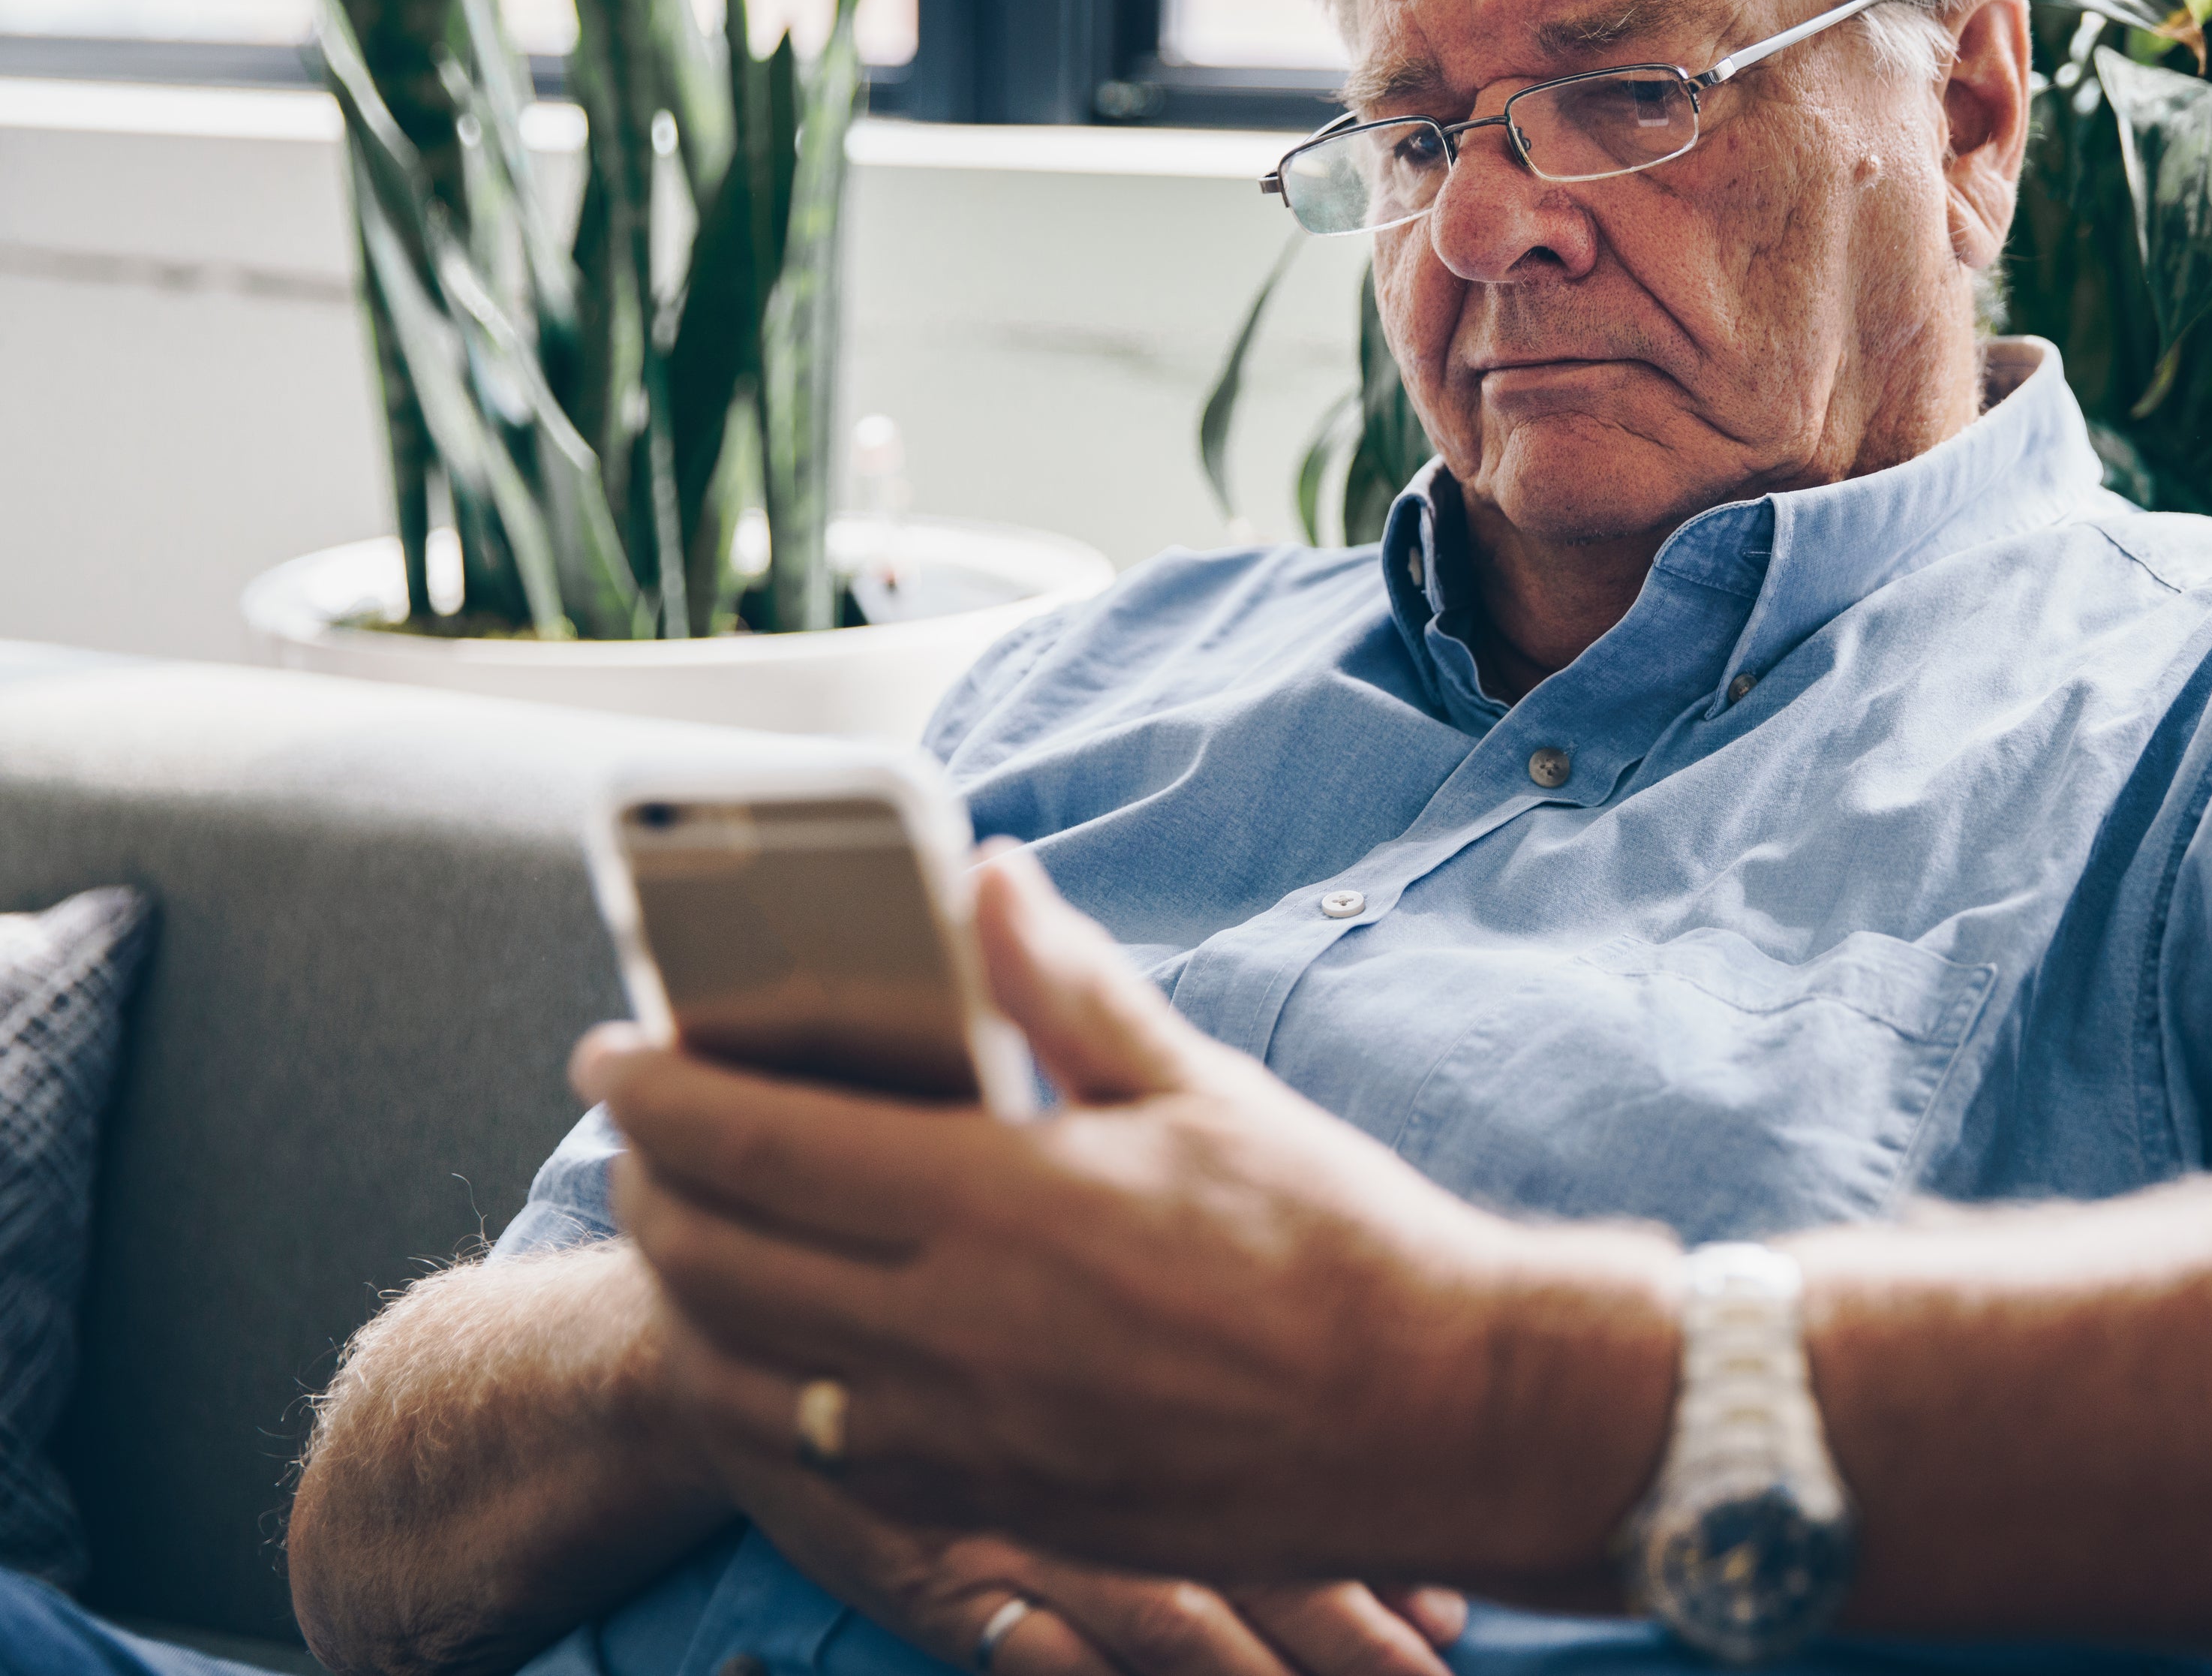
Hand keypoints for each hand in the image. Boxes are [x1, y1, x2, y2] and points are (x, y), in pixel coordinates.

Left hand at [576, 849, 1677, 1590]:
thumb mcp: (1202, 1086)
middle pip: (721, 1259)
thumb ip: (1067, 987)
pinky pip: (824, 1454)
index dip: (659, 1092)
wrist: (1432, 1417)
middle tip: (635, 1138)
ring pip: (749, 1370)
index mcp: (1009, 1201)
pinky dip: (766, 1388)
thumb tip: (984, 876)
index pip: (764, 1139)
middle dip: (646, 1189)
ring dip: (690, 1295)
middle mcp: (962, 1330)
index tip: (606, 1050)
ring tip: (689, 1232)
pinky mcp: (998, 1507)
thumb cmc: (1334, 1238)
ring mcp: (970, 1436)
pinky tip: (781, 1344)